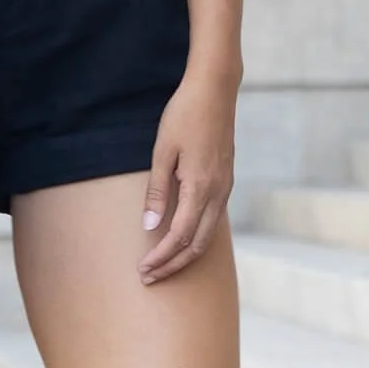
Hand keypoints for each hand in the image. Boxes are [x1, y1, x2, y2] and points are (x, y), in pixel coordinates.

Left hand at [138, 70, 237, 282]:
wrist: (216, 90)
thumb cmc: (184, 115)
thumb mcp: (163, 152)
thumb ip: (158, 192)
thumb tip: (150, 227)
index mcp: (200, 187)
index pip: (178, 236)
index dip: (160, 257)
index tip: (143, 270)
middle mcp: (217, 193)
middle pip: (196, 245)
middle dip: (172, 265)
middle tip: (149, 277)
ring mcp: (225, 188)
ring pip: (207, 236)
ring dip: (184, 255)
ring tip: (163, 264)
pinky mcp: (225, 182)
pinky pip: (213, 221)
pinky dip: (196, 238)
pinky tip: (181, 240)